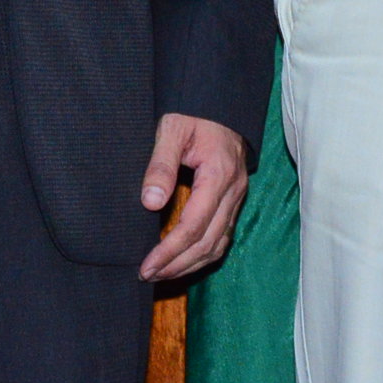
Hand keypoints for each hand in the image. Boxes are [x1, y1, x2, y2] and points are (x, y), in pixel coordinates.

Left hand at [138, 113, 248, 282]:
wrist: (222, 107)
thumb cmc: (194, 116)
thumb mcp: (172, 130)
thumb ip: (161, 164)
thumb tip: (151, 202)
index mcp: (218, 175)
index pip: (194, 225)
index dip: (170, 251)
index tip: (146, 265)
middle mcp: (232, 192)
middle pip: (208, 242)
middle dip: (177, 264)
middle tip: (147, 275)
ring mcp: (236, 199)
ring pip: (218, 245)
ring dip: (189, 264)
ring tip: (161, 273)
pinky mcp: (233, 202)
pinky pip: (222, 237)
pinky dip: (202, 254)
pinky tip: (182, 260)